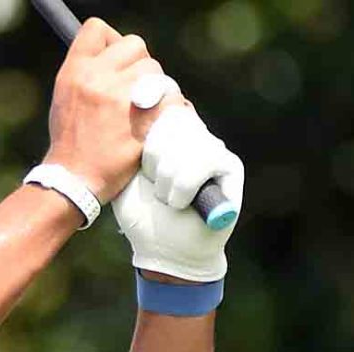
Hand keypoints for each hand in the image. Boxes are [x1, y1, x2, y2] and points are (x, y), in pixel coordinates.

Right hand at [42, 19, 170, 202]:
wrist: (74, 179)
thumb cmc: (71, 140)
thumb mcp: (65, 97)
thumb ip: (87, 72)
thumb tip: (115, 56)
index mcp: (75, 71)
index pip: (97, 29)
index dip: (111, 41)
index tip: (116, 60)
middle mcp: (98, 79)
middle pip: (135, 46)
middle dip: (138, 66)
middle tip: (133, 90)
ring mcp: (123, 99)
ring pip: (157, 72)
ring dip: (156, 88)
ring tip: (143, 109)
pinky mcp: (145, 119)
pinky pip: (172, 98)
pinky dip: (171, 109)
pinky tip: (158, 121)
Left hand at [112, 106, 244, 281]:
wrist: (163, 248)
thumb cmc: (141, 212)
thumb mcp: (123, 174)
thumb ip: (126, 142)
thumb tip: (132, 101)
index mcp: (161, 129)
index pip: (157, 101)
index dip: (146, 124)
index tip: (136, 155)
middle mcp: (189, 131)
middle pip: (169, 121)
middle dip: (152, 163)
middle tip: (154, 189)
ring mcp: (211, 145)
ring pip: (184, 144)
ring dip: (167, 182)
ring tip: (167, 200)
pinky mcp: (230, 165)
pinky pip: (205, 160)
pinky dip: (183, 189)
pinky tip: (181, 203)